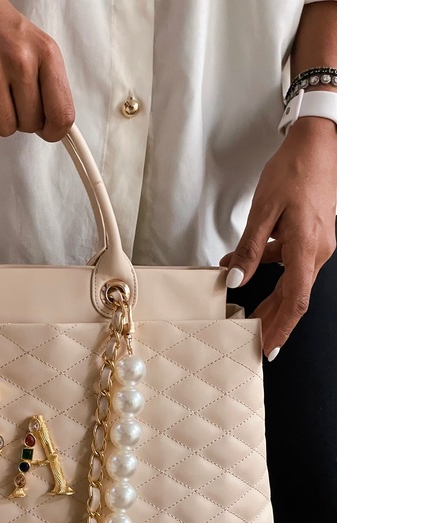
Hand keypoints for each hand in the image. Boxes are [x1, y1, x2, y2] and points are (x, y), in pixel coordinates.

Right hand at [0, 0, 74, 145]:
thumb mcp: (36, 47)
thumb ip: (49, 85)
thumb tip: (54, 126)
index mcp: (45, 52)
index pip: (62, 114)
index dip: (54, 131)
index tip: (47, 129)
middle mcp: (19, 60)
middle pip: (31, 125)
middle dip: (21, 119)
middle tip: (10, 98)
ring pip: (6, 130)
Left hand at [219, 117, 335, 359]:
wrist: (319, 141)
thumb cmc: (294, 170)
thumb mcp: (264, 210)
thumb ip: (249, 249)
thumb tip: (234, 280)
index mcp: (306, 248)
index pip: (295, 301)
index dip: (281, 328)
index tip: (268, 349)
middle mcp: (316, 251)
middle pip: (293, 298)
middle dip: (271, 323)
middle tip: (251, 342)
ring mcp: (316, 244)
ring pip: (291, 283)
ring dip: (268, 301)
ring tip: (243, 316)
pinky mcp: (310, 236)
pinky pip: (290, 263)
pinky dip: (267, 272)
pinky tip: (241, 270)